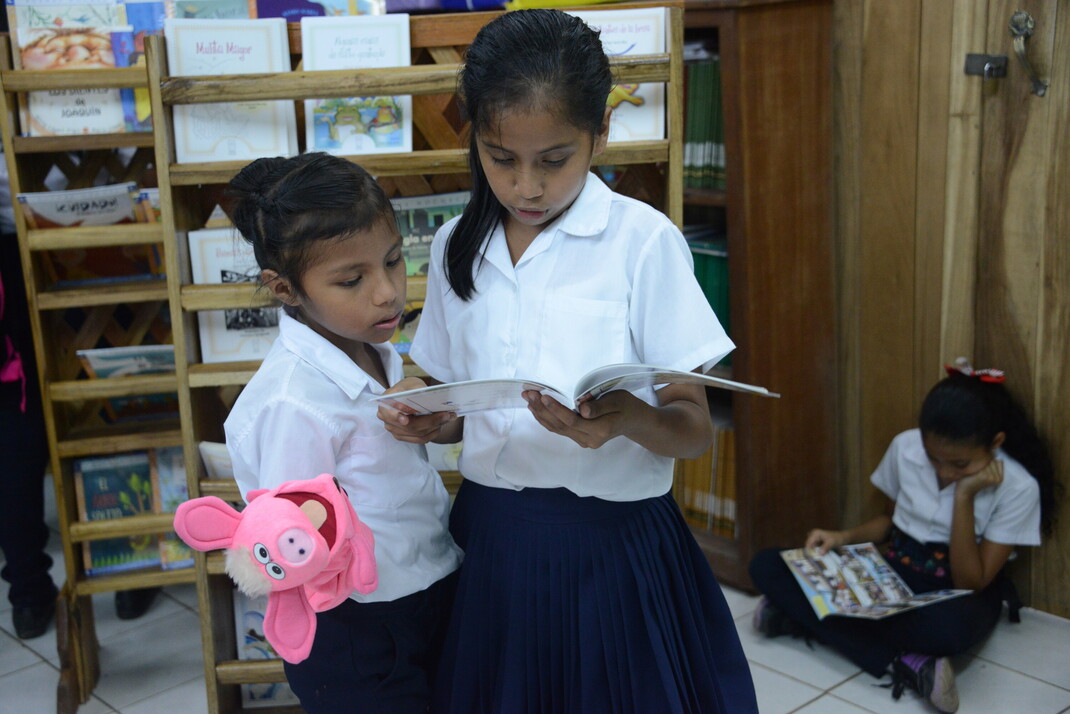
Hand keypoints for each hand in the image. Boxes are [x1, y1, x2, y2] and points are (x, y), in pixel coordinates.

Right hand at [376, 378, 457, 444]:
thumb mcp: (411, 383)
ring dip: (435, 427)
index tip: (406, 420)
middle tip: (446, 415)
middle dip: (430, 421)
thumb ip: (415, 390)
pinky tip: (442, 424)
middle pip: (409, 426)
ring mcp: (395, 430)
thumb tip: (426, 398)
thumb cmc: (409, 388)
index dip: (396, 418)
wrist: (408, 395)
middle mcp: (387, 420)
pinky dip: (433, 432)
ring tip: (449, 417)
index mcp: (385, 404)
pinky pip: (420, 439)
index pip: (388, 414)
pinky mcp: (405, 437)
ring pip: (417, 434)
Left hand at [523, 388, 642, 448]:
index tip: (543, 396)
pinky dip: (546, 419)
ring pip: (557, 428)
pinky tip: (536, 408)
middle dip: (542, 409)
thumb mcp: (617, 400)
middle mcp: (589, 439)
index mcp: (600, 429)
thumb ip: (599, 406)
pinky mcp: (580, 438)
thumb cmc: (626, 406)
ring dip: (540, 413)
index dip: (556, 409)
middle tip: (529, 393)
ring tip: (528, 398)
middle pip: (560, 425)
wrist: (633, 421)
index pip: (572, 421)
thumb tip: (582, 409)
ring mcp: (584, 441)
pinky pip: (559, 429)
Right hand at [805, 528, 844, 554]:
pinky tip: (819, 556)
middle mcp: (813, 535)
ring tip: (816, 558)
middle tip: (813, 559)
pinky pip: (815, 547)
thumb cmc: (837, 538)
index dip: (809, 550)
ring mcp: (815, 538)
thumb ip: (825, 548)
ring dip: (814, 552)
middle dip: (811, 551)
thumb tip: (819, 554)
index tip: (811, 558)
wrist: (843, 537)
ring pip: (812, 547)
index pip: (809, 543)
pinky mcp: (818, 541)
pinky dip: (817, 551)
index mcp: (815, 533)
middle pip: (809, 545)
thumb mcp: (831, 543)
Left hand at [957, 457, 1003, 499]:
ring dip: (978, 462)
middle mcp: (997, 478)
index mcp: (1000, 478)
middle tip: (976, 469)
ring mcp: (991, 477)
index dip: (989, 462)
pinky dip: (974, 464)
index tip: (982, 469)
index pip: (999, 461)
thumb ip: (992, 466)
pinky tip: (971, 470)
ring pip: (987, 461)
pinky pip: (981, 463)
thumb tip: (994, 453)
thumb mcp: (986, 474)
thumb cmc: (973, 479)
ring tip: (973, 470)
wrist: (965, 491)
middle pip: (993, 460)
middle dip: (983, 462)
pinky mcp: (984, 475)